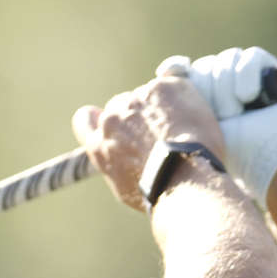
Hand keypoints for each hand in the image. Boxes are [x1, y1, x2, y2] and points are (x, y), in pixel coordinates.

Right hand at [72, 76, 227, 213]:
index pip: (85, 119)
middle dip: (137, 115)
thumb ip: (114, 161)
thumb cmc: (157, 189)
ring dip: (160, 106)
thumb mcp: (123, 186)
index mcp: (98, 143)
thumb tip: (118, 154)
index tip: (112, 123)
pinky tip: (191, 120)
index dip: (98, 118)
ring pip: (147, 95)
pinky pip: (172, 87)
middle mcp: (113, 117)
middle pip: (121, 105)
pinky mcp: (163, 88)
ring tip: (181, 130)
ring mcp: (137, 99)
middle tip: (160, 133)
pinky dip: (182, 100)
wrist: (182, 177)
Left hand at [155, 46, 276, 206]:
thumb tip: (161, 74)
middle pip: (206, 67)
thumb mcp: (194, 137)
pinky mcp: (275, 74)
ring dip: (227, 86)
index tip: (167, 73)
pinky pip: (251, 56)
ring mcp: (251, 81)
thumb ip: (173, 112)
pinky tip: (249, 96)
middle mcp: (226, 92)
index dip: (178, 72)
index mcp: (203, 108)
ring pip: (227, 60)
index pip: (187, 76)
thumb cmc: (234, 161)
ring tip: (236, 112)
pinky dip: (247, 73)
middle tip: (219, 114)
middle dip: (208, 89)